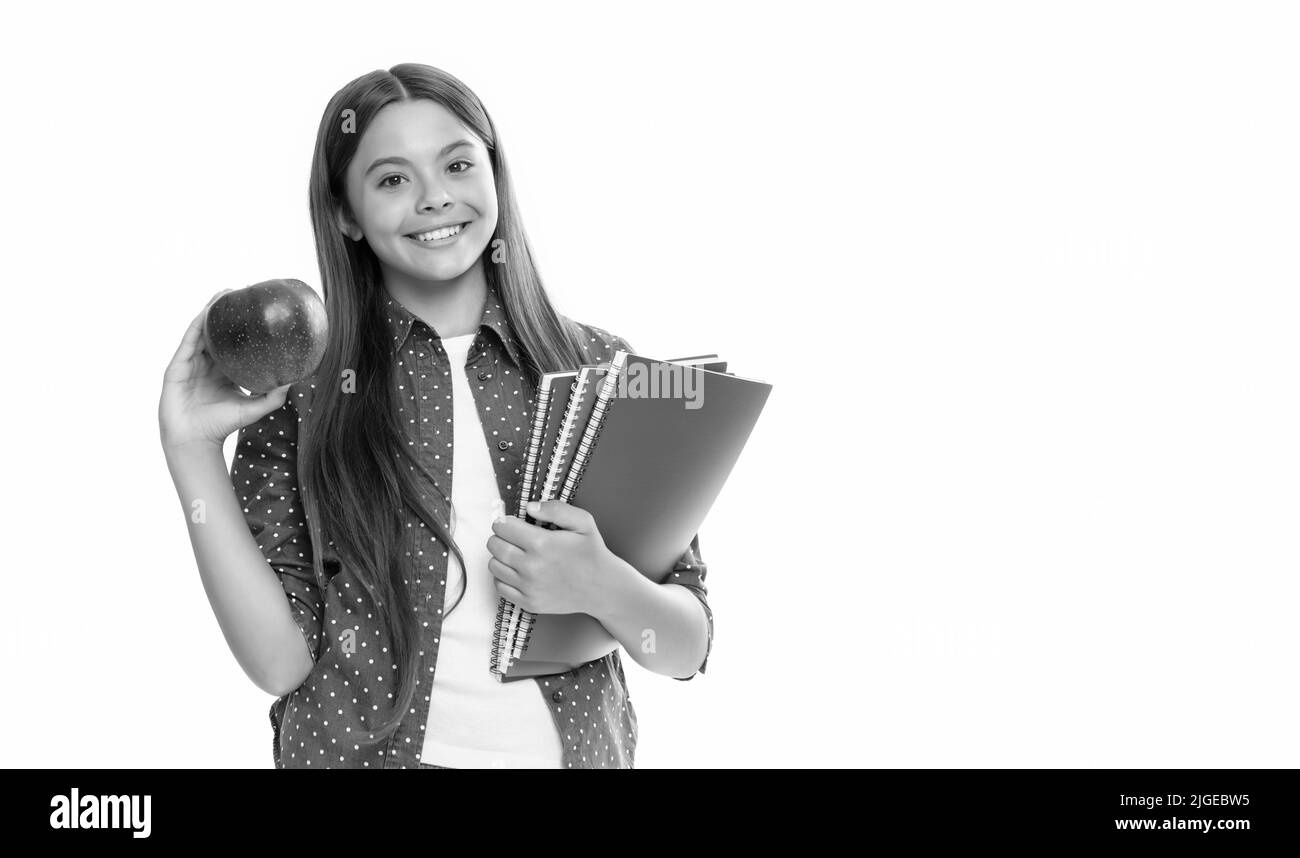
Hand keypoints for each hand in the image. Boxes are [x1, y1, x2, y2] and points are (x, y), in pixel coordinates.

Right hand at [159, 289, 293, 451]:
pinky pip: (189, 341)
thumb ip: (273, 396)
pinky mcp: (177, 367)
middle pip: (216, 332)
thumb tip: (294, 380)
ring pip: (201, 331)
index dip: (241, 327)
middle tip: (241, 292)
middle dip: (226, 312)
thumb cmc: (222, 426)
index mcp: (223, 371)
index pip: (232, 344)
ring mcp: (190, 363)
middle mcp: (206, 364)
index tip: (255, 309)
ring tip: (224, 293)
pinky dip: (198, 324)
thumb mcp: (254, 408)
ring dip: (211, 311)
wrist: (196, 441)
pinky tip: (207, 311)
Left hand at [486, 500, 626, 615]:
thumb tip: (530, 507)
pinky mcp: (528, 602)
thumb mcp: (583, 522)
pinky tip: (517, 571)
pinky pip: (500, 586)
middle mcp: (531, 567)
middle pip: (494, 545)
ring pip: (494, 566)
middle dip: (500, 537)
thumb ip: (556, 509)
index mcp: (542, 543)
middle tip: (512, 537)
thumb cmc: (591, 553)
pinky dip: (503, 577)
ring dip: (500, 557)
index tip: (512, 523)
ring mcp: (528, 587)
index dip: (505, 522)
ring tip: (516, 554)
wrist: (602, 588)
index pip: (502, 527)